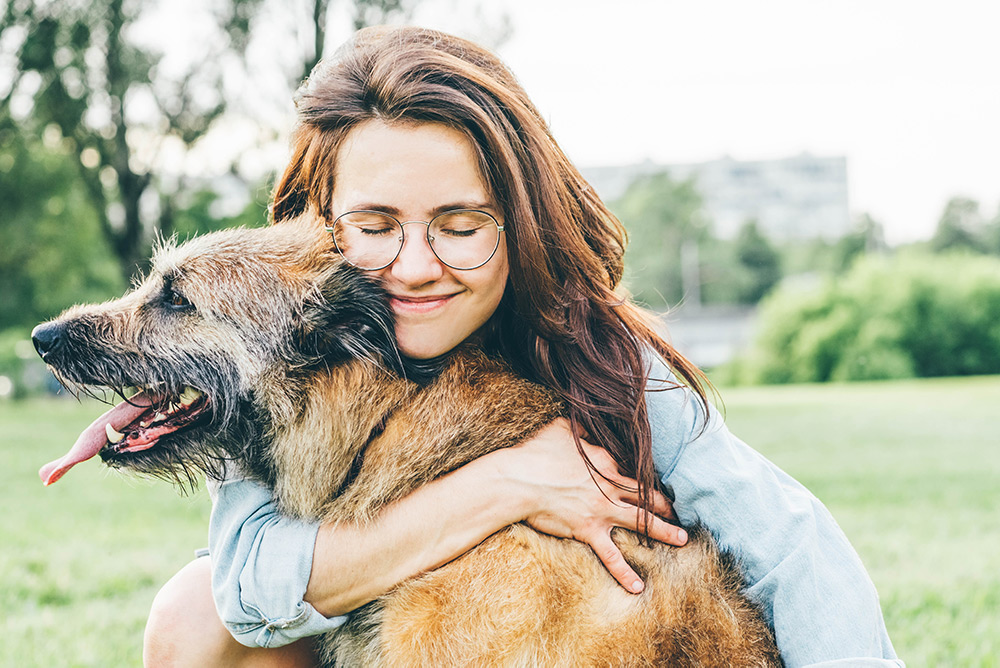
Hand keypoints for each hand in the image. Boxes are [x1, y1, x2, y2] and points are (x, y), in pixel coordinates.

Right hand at [495, 418, 687, 593]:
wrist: (518, 480)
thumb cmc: (536, 452)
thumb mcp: (561, 429)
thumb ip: (581, 429)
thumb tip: (587, 422)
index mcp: (606, 462)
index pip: (634, 472)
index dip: (647, 480)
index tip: (656, 486)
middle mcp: (610, 488)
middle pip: (646, 497)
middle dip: (665, 505)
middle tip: (678, 512)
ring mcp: (602, 511)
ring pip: (641, 523)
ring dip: (664, 532)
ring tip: (682, 540)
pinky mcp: (588, 531)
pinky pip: (611, 556)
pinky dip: (625, 572)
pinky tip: (639, 586)